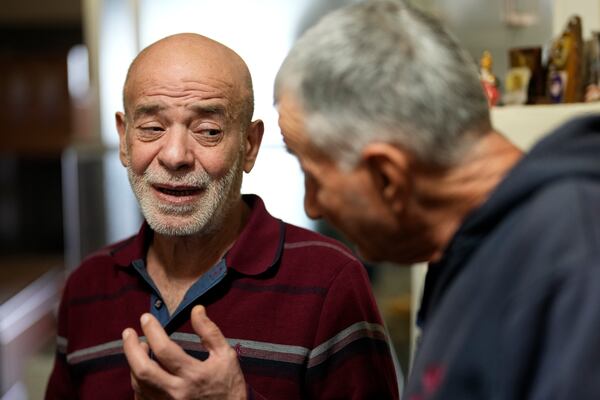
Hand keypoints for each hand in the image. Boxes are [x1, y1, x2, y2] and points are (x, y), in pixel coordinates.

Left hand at [122, 305, 246, 399]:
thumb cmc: (229, 384)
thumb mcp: (225, 355)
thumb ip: (209, 331)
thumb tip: (196, 309)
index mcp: (194, 375)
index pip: (164, 350)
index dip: (152, 331)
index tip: (146, 317)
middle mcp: (177, 392)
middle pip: (143, 370)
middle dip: (130, 348)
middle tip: (128, 332)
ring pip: (139, 385)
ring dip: (134, 364)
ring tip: (139, 348)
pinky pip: (141, 398)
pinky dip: (137, 382)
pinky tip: (141, 370)